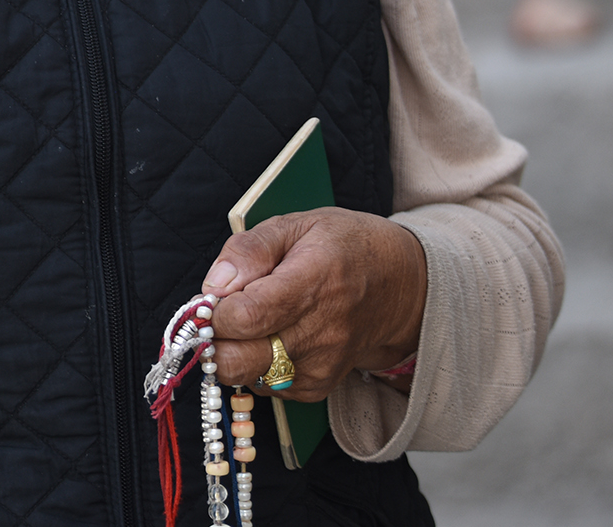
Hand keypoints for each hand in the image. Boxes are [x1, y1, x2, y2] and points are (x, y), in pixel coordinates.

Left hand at [201, 208, 427, 400]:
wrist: (403, 286)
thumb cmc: (345, 247)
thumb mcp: (298, 224)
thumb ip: (249, 249)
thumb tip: (214, 284)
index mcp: (313, 282)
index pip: (245, 316)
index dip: (212, 310)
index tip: (209, 298)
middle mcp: (320, 333)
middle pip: (237, 359)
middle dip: (212, 339)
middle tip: (216, 315)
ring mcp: (321, 365)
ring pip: (246, 376)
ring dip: (231, 352)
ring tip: (248, 322)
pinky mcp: (319, 387)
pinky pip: (264, 385)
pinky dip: (254, 364)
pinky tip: (269, 337)